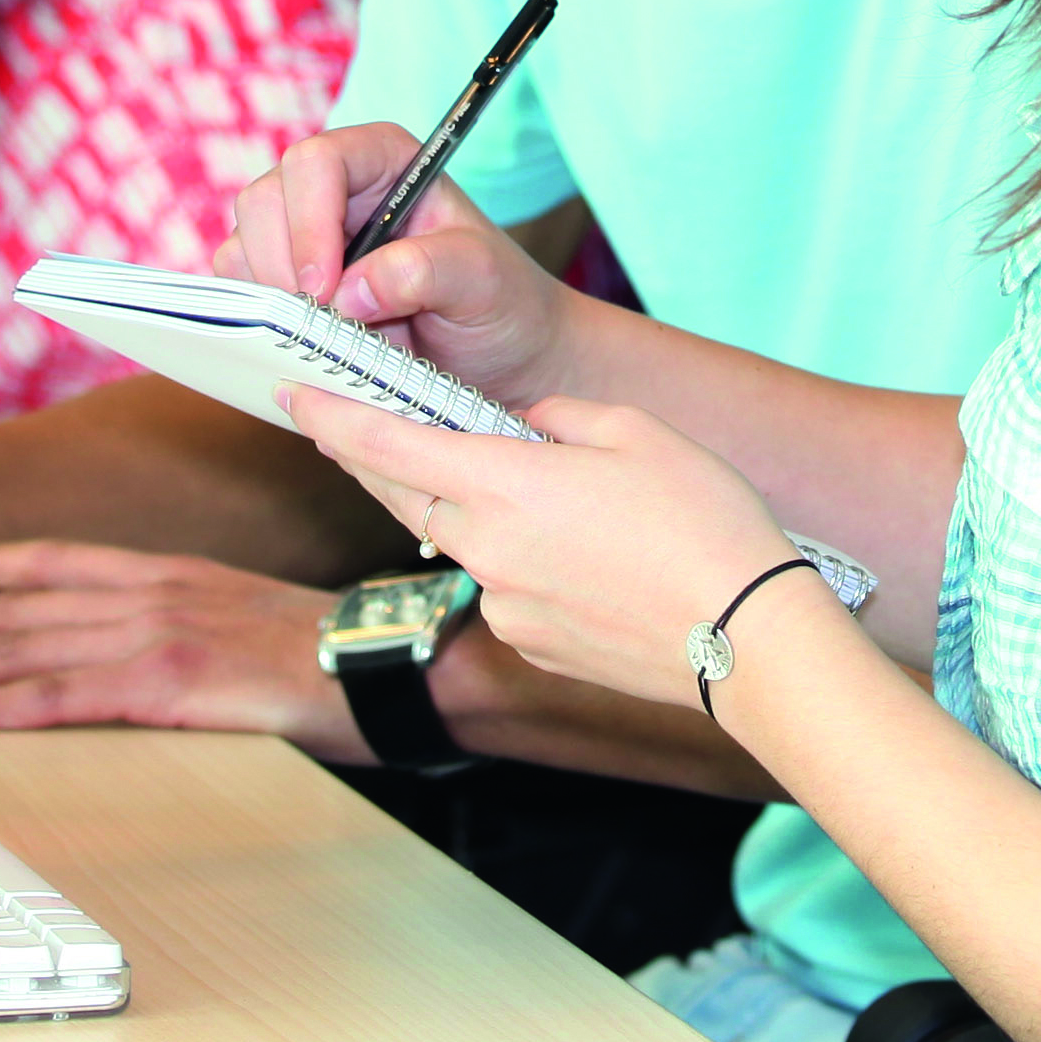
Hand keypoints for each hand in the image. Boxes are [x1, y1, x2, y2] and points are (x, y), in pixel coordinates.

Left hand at [0, 540, 355, 747]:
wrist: (387, 663)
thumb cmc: (326, 655)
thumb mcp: (243, 620)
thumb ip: (184, 624)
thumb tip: (146, 652)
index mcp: (164, 574)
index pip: (51, 560)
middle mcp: (147, 592)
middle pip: (15, 607)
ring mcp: (153, 634)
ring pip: (20, 649)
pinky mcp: (165, 682)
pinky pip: (59, 696)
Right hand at [223, 120, 581, 408]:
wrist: (503, 361)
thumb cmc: (502, 304)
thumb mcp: (484, 280)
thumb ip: (427, 270)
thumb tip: (351, 291)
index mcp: (383, 160)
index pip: (317, 163)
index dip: (309, 222)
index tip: (326, 291)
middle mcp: (335, 190)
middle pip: (264, 200)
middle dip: (283, 268)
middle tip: (322, 326)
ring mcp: (303, 238)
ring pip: (244, 249)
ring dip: (272, 302)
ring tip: (330, 342)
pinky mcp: (288, 287)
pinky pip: (243, 295)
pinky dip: (262, 325)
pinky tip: (310, 349)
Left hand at [288, 386, 798, 709]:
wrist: (746, 638)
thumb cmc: (703, 521)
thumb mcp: (636, 432)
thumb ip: (561, 418)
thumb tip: (527, 429)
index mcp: (502, 484)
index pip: (388, 446)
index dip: (333, 420)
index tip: (293, 397)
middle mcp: (486, 549)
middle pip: (404, 497)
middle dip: (375, 461)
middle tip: (353, 429)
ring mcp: (505, 606)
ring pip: (463, 542)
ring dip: (469, 511)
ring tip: (535, 492)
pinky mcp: (532, 645)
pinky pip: (505, 587)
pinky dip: (517, 560)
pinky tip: (578, 554)